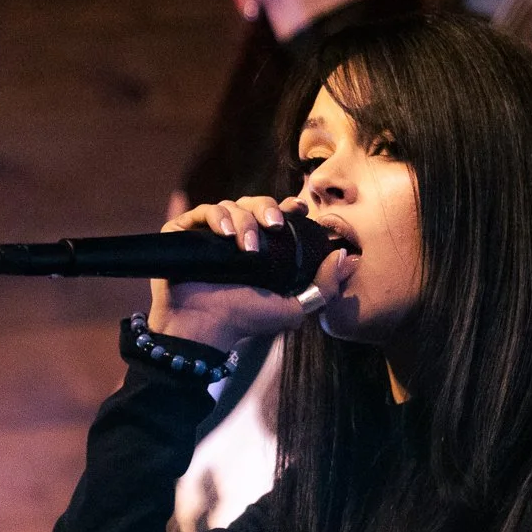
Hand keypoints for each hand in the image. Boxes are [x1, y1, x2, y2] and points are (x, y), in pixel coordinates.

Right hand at [149, 195, 352, 349]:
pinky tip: (226, 236)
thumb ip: (325, 288)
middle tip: (276, 225)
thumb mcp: (294, 308)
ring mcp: (208, 233)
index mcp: (261, 248)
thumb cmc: (244, 321)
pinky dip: (218, 218)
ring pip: (232, 205)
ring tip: (247, 248)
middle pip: (255, 203)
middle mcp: (234, 236)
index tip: (299, 209)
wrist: (204, 328)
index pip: (276, 214)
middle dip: (268, 209)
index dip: (288, 207)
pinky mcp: (184, 232)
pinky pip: (204, 210)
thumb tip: (347, 258)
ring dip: (245, 221)